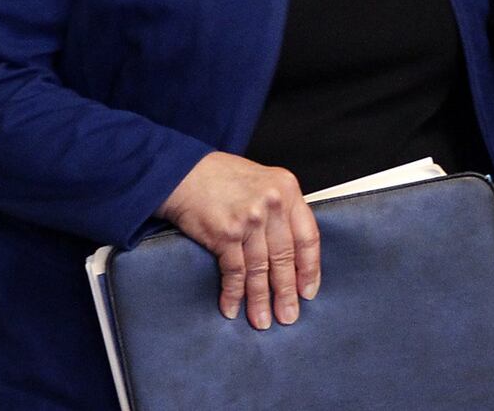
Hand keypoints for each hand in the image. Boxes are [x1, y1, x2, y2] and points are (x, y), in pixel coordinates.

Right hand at [158, 152, 320, 328]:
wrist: (183, 172)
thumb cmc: (222, 176)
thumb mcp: (264, 181)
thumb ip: (281, 209)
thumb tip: (292, 252)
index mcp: (288, 189)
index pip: (308, 236)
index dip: (309, 268)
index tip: (308, 291)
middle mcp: (272, 203)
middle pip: (285, 257)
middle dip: (286, 292)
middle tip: (288, 315)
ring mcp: (250, 219)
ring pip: (261, 269)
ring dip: (260, 300)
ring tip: (263, 320)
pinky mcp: (225, 234)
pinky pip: (235, 272)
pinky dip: (234, 294)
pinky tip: (233, 308)